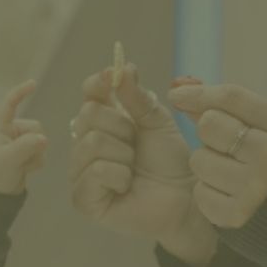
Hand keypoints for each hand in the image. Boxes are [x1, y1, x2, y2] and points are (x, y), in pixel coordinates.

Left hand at [0, 80, 48, 194]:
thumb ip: (26, 147)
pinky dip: (36, 162)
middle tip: (20, 160)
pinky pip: (42, 152)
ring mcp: (20, 143)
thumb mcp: (8, 160)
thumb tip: (44, 139)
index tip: (33, 84)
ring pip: (41, 141)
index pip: (10, 103)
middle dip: (33, 144)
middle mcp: (11, 131)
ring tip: (20, 167)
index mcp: (0, 126)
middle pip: (36, 127)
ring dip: (34, 155)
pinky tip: (25, 170)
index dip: (21, 92)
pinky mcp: (27, 154)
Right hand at [67, 64, 216, 266]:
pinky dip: (118, 175)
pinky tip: (126, 186)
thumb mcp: (157, 122)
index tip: (111, 77)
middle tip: (136, 146)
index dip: (98, 83)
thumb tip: (122, 67)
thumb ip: (136, 97)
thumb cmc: (170, 162)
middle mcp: (85, 145)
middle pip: (88, 114)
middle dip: (122, 128)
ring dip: (123, 155)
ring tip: (134, 169)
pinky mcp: (84, 199)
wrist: (185, 199)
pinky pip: (94, 171)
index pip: (88, 93)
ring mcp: (81, 173)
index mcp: (103, 122)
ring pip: (91, 142)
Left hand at [165, 80, 266, 228]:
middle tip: (225, 146)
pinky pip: (200, 192)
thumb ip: (233, 108)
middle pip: (209, 124)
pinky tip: (228, 194)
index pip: (232, 97)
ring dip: (206, 164)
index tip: (177, 94)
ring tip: (229, 172)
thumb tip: (181, 88)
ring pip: (199, 159)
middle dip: (208, 132)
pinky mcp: (237, 215)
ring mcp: (255, 188)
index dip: (199, 92)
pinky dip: (207, 192)